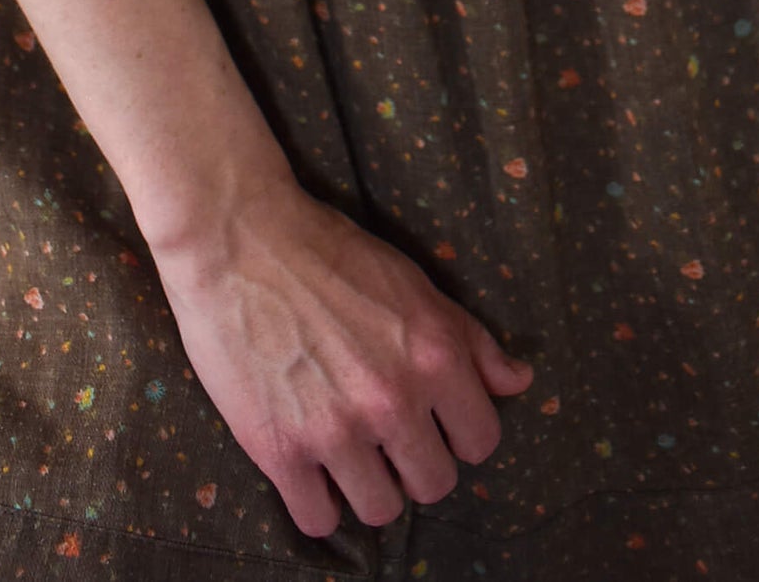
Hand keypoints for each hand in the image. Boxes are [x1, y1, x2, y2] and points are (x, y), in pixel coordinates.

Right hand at [152, 178, 534, 538]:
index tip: (434, 421)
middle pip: (434, 484)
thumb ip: (470, 338)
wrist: (239, 238)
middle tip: (388, 437)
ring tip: (349, 454)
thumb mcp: (414, 282)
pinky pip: (317, 520)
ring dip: (369, 486)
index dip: (459, 432)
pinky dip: (317, 503)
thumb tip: (519, 382)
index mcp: (434, 355)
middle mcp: (392, 400)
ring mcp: (335, 430)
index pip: (481, 441)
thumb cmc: (329, 252)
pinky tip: (310, 471)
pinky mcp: (279, 450)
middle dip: (416, 463)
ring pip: (381, 509)